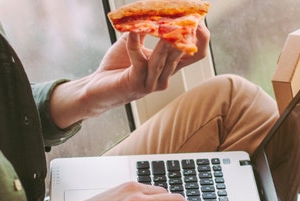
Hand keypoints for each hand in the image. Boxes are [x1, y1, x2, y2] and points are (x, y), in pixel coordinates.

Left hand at [48, 23, 210, 128]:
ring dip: (163, 39)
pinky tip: (132, 31)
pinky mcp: (137, 83)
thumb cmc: (118, 66)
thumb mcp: (134, 43)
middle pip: (182, 53)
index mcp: (169, 67)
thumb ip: (145, 30)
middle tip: (180, 14)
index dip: (201, 37)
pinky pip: (140, 60)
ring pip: (164, 58)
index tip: (197, 18)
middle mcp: (165, 77)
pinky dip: (135, 43)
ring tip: (162, 22)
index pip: (197, 54)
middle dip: (181, 32)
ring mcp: (153, 83)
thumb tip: (152, 11)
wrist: (98, 89)